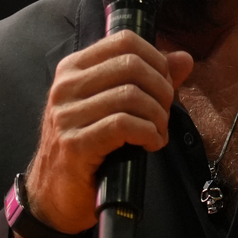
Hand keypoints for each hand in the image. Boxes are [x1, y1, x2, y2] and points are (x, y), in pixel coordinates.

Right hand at [24, 31, 192, 234]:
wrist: (53, 196)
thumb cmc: (87, 149)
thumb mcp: (113, 108)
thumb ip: (149, 80)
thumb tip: (184, 59)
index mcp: (73, 69)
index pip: (124, 41)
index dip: (157, 60)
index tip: (165, 85)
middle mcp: (65, 87)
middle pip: (132, 65)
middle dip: (161, 90)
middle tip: (164, 114)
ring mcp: (66, 115)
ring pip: (131, 95)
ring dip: (158, 117)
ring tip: (158, 133)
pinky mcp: (74, 144)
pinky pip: (123, 125)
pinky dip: (148, 133)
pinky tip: (151, 144)